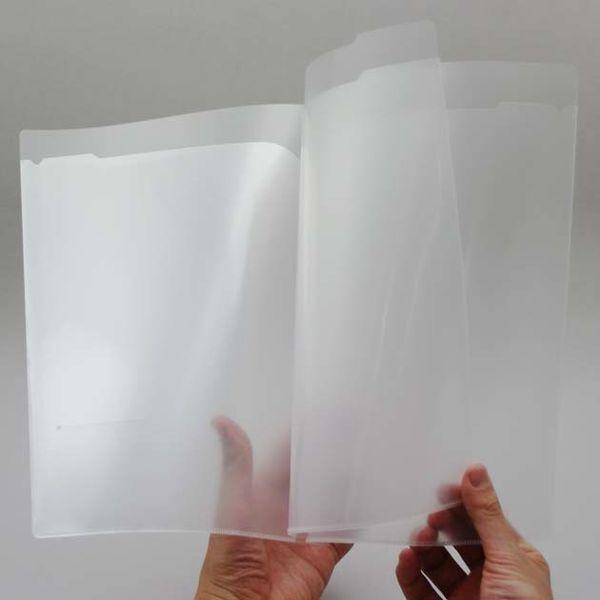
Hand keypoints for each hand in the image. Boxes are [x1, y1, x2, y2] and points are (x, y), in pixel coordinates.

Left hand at [195, 417, 350, 598]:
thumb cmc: (227, 567)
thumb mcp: (232, 508)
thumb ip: (236, 467)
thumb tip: (223, 425)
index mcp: (261, 495)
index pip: (286, 457)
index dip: (302, 434)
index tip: (320, 412)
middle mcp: (285, 511)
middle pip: (312, 475)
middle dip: (330, 453)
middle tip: (351, 428)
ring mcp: (304, 533)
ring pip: (331, 500)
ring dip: (346, 482)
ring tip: (366, 457)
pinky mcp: (321, 555)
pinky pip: (345, 533)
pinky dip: (357, 519)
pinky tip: (368, 503)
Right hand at [396, 464, 551, 598]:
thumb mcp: (508, 559)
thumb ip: (487, 516)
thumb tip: (476, 473)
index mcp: (512, 559)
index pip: (483, 520)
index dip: (463, 503)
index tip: (443, 488)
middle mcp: (489, 575)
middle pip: (455, 539)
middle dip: (439, 526)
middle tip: (428, 516)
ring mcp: (466, 594)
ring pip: (434, 562)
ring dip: (421, 547)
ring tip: (415, 539)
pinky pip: (419, 587)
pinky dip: (409, 572)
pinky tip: (406, 560)